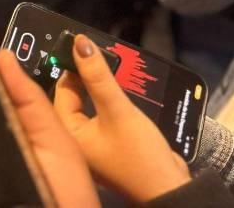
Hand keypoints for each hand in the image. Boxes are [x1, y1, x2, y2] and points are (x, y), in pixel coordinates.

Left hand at [54, 34, 190, 203]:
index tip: (81, 45)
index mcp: (67, 133)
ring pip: (91, 104)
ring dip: (99, 86)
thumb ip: (98, 77)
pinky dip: (109, 100)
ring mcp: (94, 143)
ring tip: (109, 63)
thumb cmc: (140, 155)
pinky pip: (104, 114)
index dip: (71, 67)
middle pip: (75, 96)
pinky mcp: (111, 144)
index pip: (61, 90)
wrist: (171, 190)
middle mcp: (75, 138)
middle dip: (85, 75)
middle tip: (97, 51)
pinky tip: (118, 87)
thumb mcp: (118, 111)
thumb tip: (80, 43)